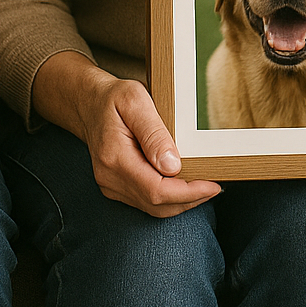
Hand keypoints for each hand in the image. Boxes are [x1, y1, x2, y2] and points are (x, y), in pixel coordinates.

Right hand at [79, 74, 221, 216]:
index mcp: (114, 157)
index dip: (188, 192)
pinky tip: (186, 185)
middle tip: (216, 185)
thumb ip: (153, 133)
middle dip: (190, 199)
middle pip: (157, 204)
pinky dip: (169, 198)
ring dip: (182, 201)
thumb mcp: (135, 101)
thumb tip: (172, 166)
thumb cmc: (113, 98)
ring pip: (153, 208)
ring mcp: (111, 185)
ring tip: (206, 187)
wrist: (88, 103)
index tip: (213, 184)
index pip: (156, 190)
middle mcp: (110, 178)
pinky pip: (146, 202)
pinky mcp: (115, 187)